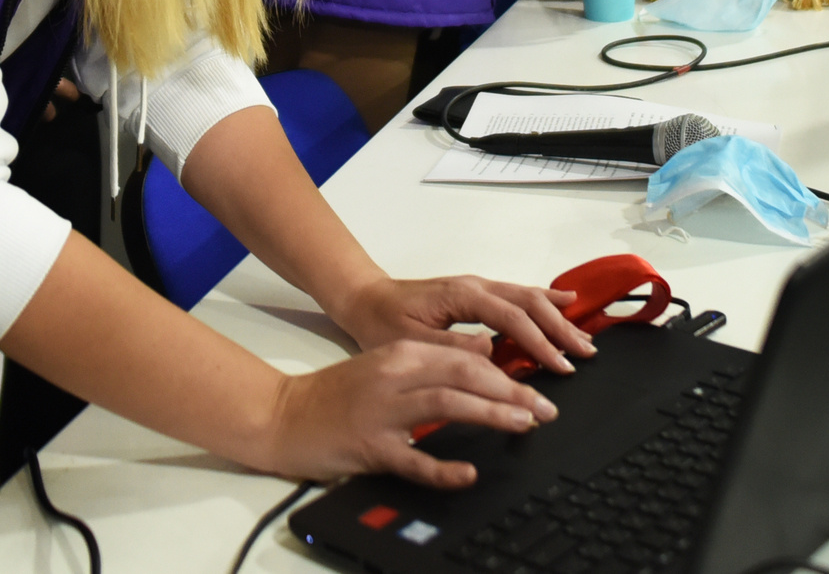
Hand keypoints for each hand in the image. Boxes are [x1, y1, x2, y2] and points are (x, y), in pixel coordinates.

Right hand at [261, 340, 558, 486]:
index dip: (507, 371)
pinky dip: (443, 467)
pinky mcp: (368, 446)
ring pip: (447, 405)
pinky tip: (467, 473)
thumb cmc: (337, 395)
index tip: (536, 387)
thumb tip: (485, 358)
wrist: (284, 414)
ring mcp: (381, 411)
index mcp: (401, 355)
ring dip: (491, 413)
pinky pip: (413, 459)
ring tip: (523, 425)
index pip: (467, 357)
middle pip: (465, 374)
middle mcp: (394, 376)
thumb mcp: (388, 367)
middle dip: (511, 391)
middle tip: (544, 409)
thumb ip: (433, 363)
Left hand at [326, 275, 596, 375]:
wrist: (365, 300)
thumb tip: (492, 353)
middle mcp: (475, 286)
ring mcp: (478, 287)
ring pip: (528, 296)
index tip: (560, 366)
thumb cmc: (382, 322)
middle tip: (585, 354)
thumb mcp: (409, 344)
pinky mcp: (477, 295)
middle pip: (528, 302)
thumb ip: (451, 349)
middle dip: (560, 328)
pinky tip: (564, 305)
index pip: (511, 317)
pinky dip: (544, 302)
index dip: (539, 342)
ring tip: (583, 339)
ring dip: (557, 317)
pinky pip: (518, 296)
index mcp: (461, 296)